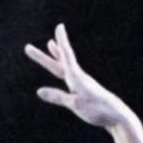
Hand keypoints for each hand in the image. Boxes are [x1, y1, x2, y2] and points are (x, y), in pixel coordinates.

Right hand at [22, 23, 136, 132]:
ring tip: (50, 44)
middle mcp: (78, 77)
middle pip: (58, 62)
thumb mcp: (75, 104)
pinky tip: (63, 72)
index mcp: (76, 77)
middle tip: (26, 48)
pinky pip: (69, 75)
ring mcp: (81, 82)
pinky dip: (63, 68)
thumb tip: (39, 91)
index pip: (67, 55)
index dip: (62, 41)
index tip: (59, 26)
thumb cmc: (96, 110)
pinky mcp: (83, 89)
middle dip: (43, 56)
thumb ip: (58, 96)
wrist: (116, 116)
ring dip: (56, 55)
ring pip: (64, 66)